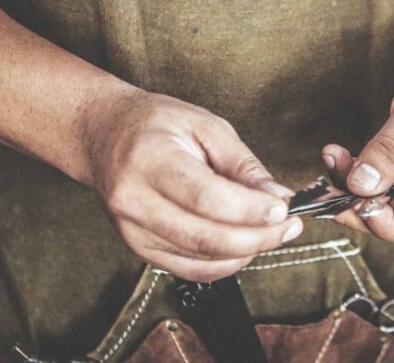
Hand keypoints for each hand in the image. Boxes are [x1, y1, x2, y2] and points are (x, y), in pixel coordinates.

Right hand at [80, 89, 302, 281]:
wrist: (105, 135)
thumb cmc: (155, 123)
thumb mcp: (205, 125)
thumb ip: (242, 164)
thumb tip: (277, 198)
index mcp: (150, 159)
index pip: (206, 197)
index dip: (250, 210)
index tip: (283, 208)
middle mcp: (135, 200)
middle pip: (205, 237)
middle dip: (257, 238)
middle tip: (289, 227)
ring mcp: (133, 230)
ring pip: (200, 259)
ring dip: (246, 252)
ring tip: (271, 232)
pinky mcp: (138, 248)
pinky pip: (189, 269)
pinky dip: (224, 263)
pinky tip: (244, 245)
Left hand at [322, 58, 393, 245]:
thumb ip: (388, 151)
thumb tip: (360, 184)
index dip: (377, 220)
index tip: (345, 196)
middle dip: (356, 200)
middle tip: (328, 172)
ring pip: (385, 211)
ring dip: (354, 190)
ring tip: (334, 157)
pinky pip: (385, 196)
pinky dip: (362, 182)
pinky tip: (343, 161)